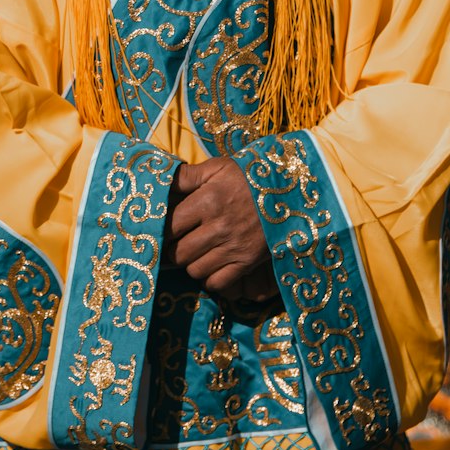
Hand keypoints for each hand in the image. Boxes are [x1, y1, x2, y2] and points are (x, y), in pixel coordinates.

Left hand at [166, 157, 269, 296]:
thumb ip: (187, 175)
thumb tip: (159, 180)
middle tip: (176, 243)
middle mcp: (219, 227)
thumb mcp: (219, 167)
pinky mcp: (247, 263)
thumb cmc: (249, 177)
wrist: (289, 192)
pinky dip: (210, 278)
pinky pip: (217, 282)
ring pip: (195, 270)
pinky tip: (211, 264)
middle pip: (179, 253)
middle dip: (173, 250)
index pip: (170, 225)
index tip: (163, 228)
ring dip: (190, 264)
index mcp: (208, 201)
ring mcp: (234, 247)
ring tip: (194, 252)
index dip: (162, 229)